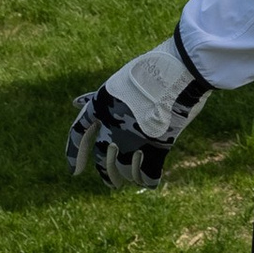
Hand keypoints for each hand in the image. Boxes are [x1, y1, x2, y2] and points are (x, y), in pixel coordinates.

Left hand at [66, 33, 212, 190]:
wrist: (179, 68)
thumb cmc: (152, 70)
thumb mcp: (118, 81)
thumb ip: (99, 99)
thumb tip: (76, 103)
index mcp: (100, 105)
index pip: (78, 135)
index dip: (74, 155)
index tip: (74, 172)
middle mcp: (112, 126)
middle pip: (102, 160)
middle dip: (107, 175)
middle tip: (112, 184)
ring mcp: (133, 139)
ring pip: (124, 172)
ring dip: (128, 177)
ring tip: (133, 178)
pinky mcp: (157, 149)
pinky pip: (148, 176)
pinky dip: (148, 180)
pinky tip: (150, 180)